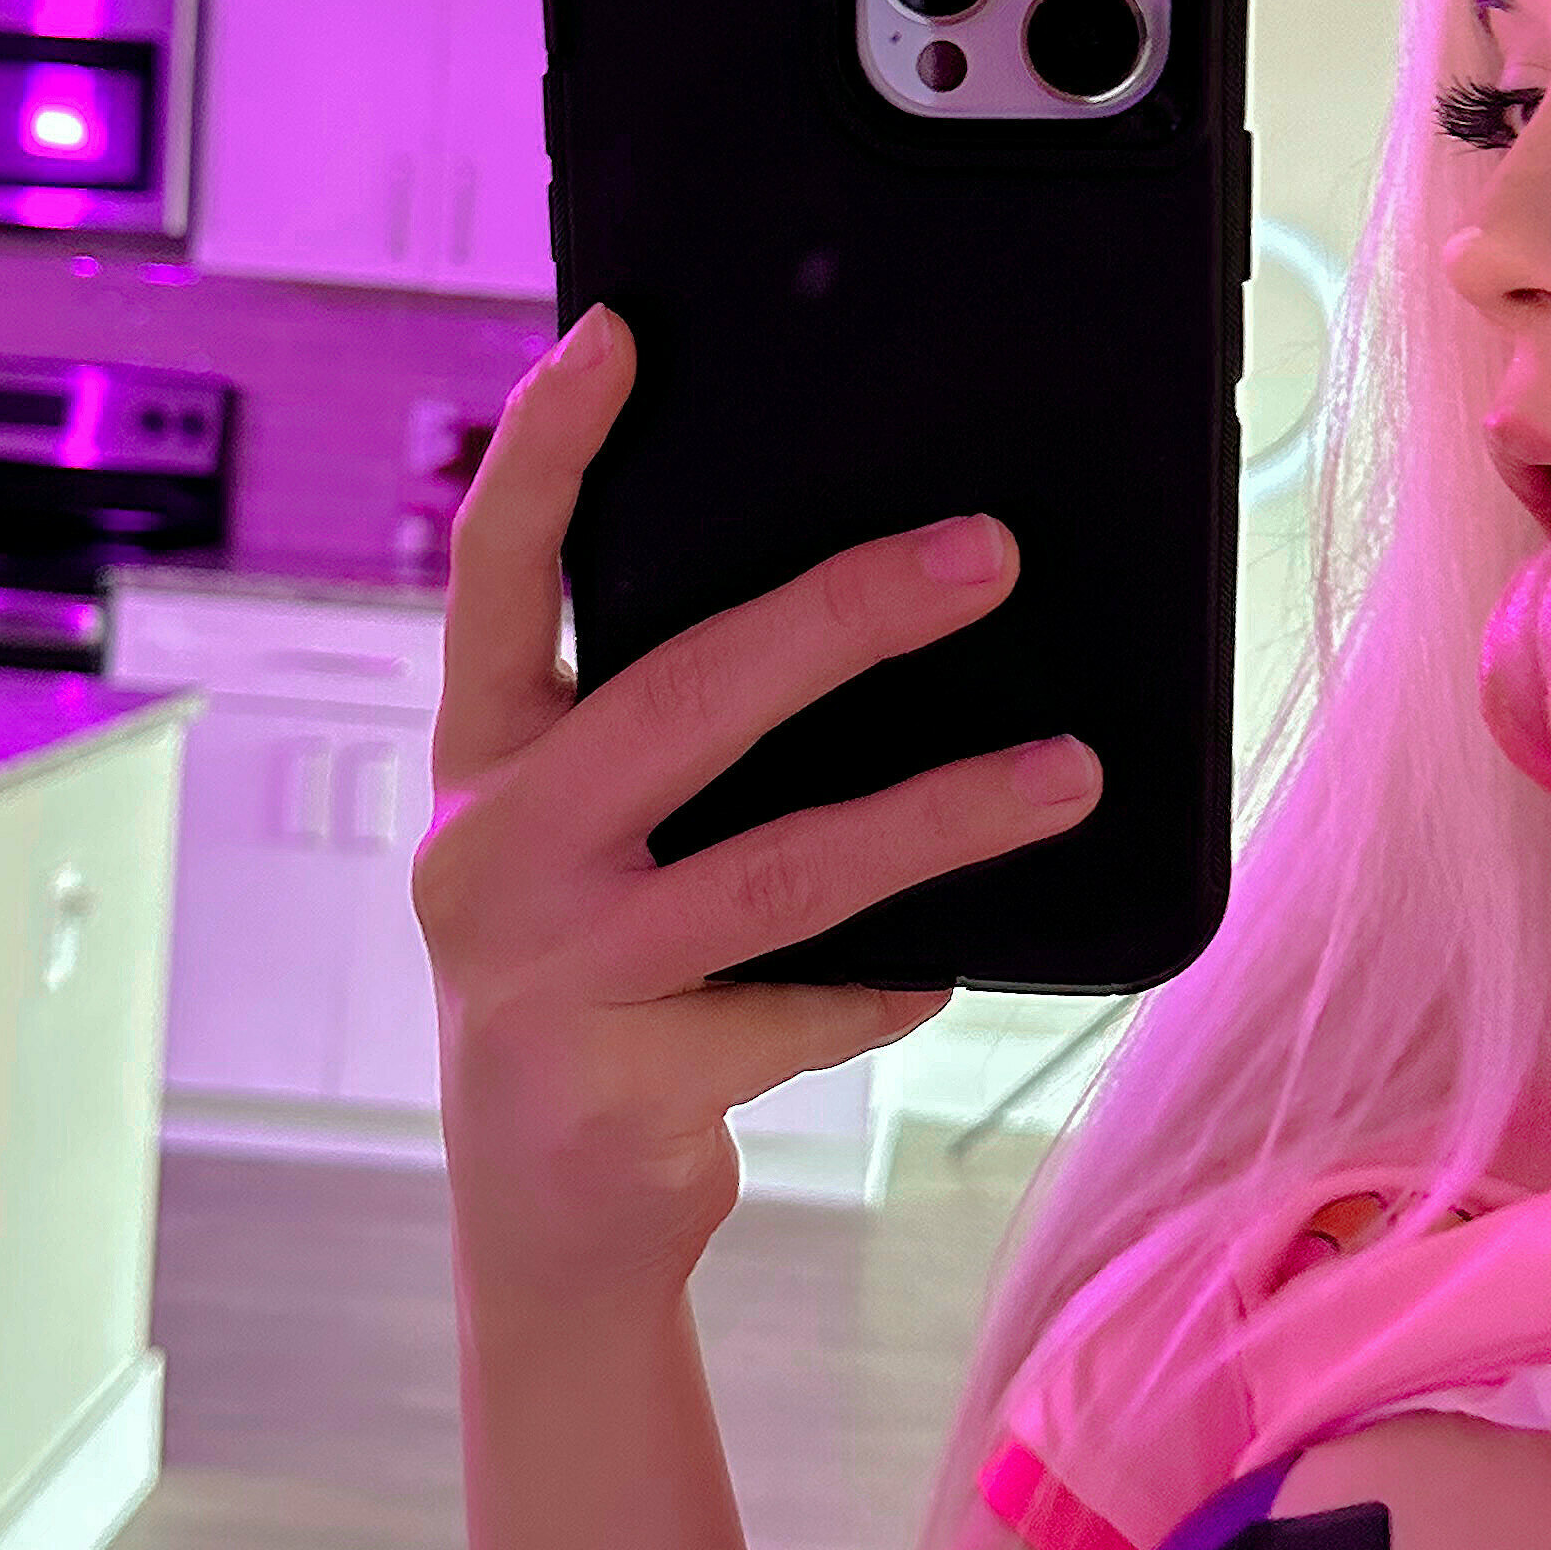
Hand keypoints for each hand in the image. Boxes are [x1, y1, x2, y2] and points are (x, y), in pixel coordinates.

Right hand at [412, 304, 1102, 1328]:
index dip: (549, 447)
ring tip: (1070, 773)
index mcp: (480, 757)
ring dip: (943, 815)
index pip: (494, 571)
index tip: (617, 330)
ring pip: (780, 869)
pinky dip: (893, 981)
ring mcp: (546, 973)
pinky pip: (811, 1004)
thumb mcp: (590, 840)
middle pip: (681, 697)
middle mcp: (489, 849)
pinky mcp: (616, 1085)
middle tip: (987, 555)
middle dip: (844, 616)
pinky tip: (946, 965)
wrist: (547, 1219)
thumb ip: (661, 735)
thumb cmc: (600, 978)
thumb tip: (870, 595)